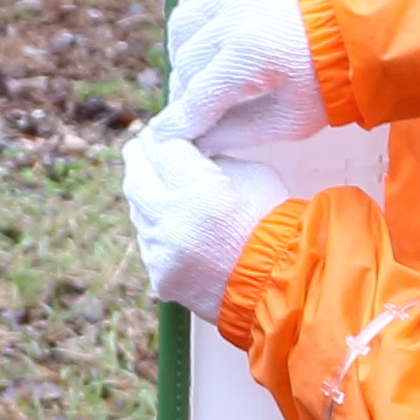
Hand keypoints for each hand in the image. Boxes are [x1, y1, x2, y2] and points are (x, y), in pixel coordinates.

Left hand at [124, 127, 294, 316]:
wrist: (282, 287)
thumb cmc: (275, 227)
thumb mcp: (254, 175)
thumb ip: (215, 160)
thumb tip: (187, 149)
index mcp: (200, 192)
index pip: (164, 148)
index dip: (166, 138)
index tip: (166, 133)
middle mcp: (173, 222)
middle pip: (136, 175)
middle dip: (139, 156)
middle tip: (142, 146)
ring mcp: (162, 253)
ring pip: (137, 210)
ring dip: (146, 194)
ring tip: (158, 183)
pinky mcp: (161, 277)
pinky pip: (148, 243)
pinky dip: (157, 229)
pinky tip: (173, 225)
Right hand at [158, 0, 323, 162]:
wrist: (353, 30)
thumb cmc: (328, 78)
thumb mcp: (288, 120)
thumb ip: (236, 132)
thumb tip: (195, 141)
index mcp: (251, 53)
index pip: (198, 98)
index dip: (180, 123)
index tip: (165, 137)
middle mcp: (235, 14)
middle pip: (184, 66)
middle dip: (188, 93)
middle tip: (201, 110)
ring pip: (180, 30)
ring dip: (187, 56)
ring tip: (207, 75)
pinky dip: (194, 14)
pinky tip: (210, 34)